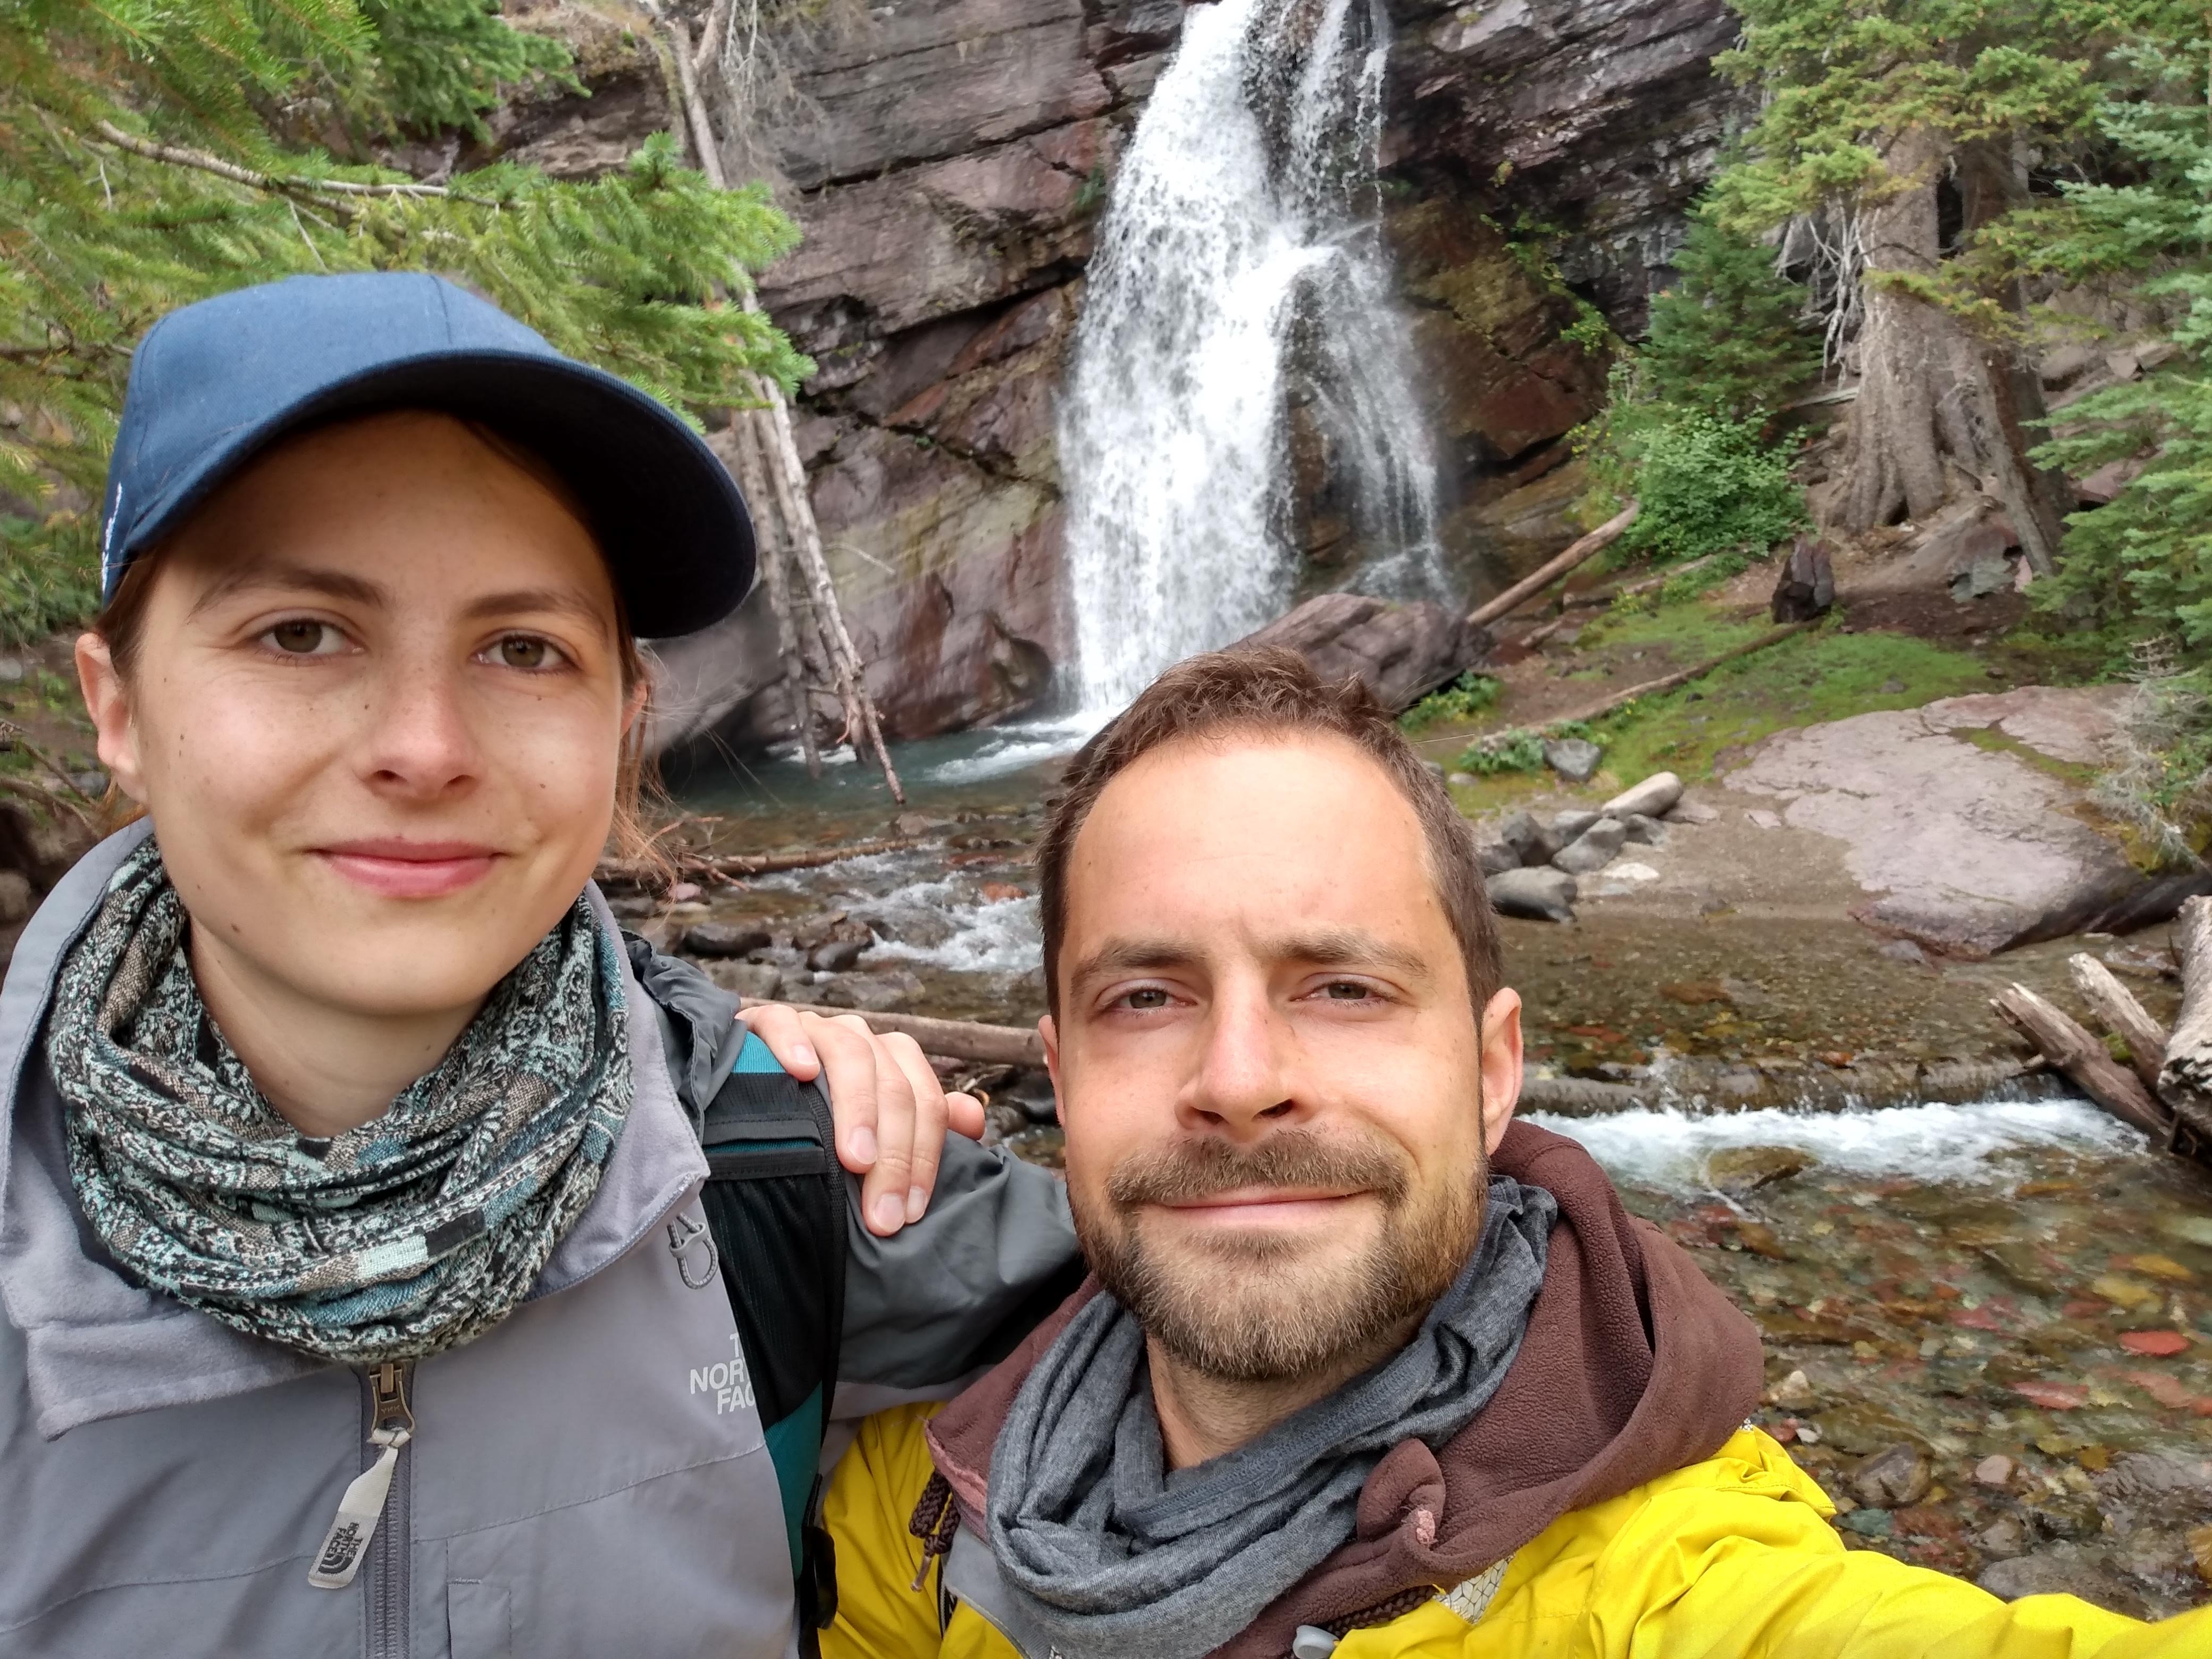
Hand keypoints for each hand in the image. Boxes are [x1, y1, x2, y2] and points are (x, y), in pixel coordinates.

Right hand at [737, 1004, 986, 1235]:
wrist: (743, 1091)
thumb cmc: (818, 1122)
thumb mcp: (876, 1132)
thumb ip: (927, 1127)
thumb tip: (975, 1121)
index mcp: (894, 1060)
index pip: (927, 1102)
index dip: (925, 1157)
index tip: (911, 1212)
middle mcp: (860, 1039)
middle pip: (894, 1085)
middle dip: (894, 1154)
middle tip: (882, 1213)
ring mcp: (814, 1028)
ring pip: (851, 1052)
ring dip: (857, 1108)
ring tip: (856, 1159)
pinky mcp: (763, 1022)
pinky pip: (782, 1021)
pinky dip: (795, 1044)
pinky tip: (801, 1073)